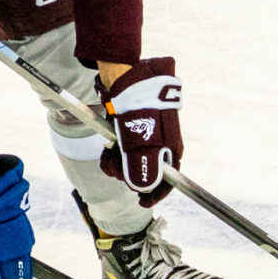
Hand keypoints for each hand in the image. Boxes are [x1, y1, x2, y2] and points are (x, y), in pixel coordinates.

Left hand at [97, 57, 181, 204]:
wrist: (125, 75)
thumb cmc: (138, 108)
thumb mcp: (140, 142)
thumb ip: (143, 168)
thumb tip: (143, 189)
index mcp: (171, 148)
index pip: (170, 179)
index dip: (157, 194)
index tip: (141, 203)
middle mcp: (160, 144)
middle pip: (146, 173)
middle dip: (128, 175)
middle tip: (114, 168)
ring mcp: (145, 136)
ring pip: (131, 163)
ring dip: (116, 165)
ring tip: (107, 156)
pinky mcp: (130, 129)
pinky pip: (122, 151)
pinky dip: (113, 155)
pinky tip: (106, 150)